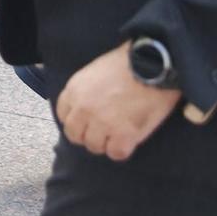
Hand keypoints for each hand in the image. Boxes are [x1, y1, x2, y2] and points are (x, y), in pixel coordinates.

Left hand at [55, 43, 180, 162]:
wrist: (152, 65)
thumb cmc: (127, 62)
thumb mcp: (95, 70)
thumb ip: (86, 90)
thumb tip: (89, 104)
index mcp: (74, 90)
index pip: (63, 115)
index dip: (76, 121)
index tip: (86, 122)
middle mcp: (83, 109)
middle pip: (74, 135)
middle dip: (87, 135)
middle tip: (102, 132)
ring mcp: (102, 124)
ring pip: (94, 146)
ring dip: (105, 143)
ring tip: (117, 135)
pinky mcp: (123, 135)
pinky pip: (116, 153)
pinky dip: (122, 149)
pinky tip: (129, 140)